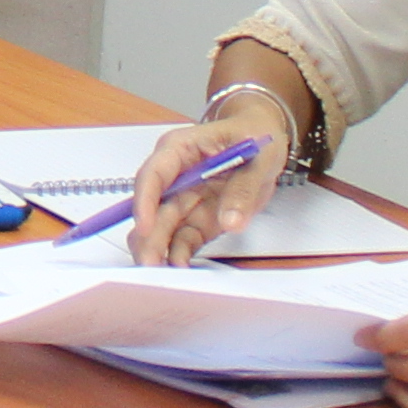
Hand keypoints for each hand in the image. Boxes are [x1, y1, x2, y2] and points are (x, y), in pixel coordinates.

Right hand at [125, 121, 280, 263]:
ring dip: (159, 250)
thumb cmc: (253, 133)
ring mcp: (185, 199)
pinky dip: (180, 255)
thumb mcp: (259, 156)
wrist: (262, 138)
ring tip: (162, 273)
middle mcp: (175, 176)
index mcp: (180, 149)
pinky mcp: (198, 219)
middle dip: (148, 236)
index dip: (145, 201)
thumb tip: (230, 220)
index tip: (145, 227)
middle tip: (150, 262)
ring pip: (162, 228)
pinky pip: (184, 240)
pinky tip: (180, 269)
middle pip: (153, 208)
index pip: (154, 174)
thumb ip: (244, 188)